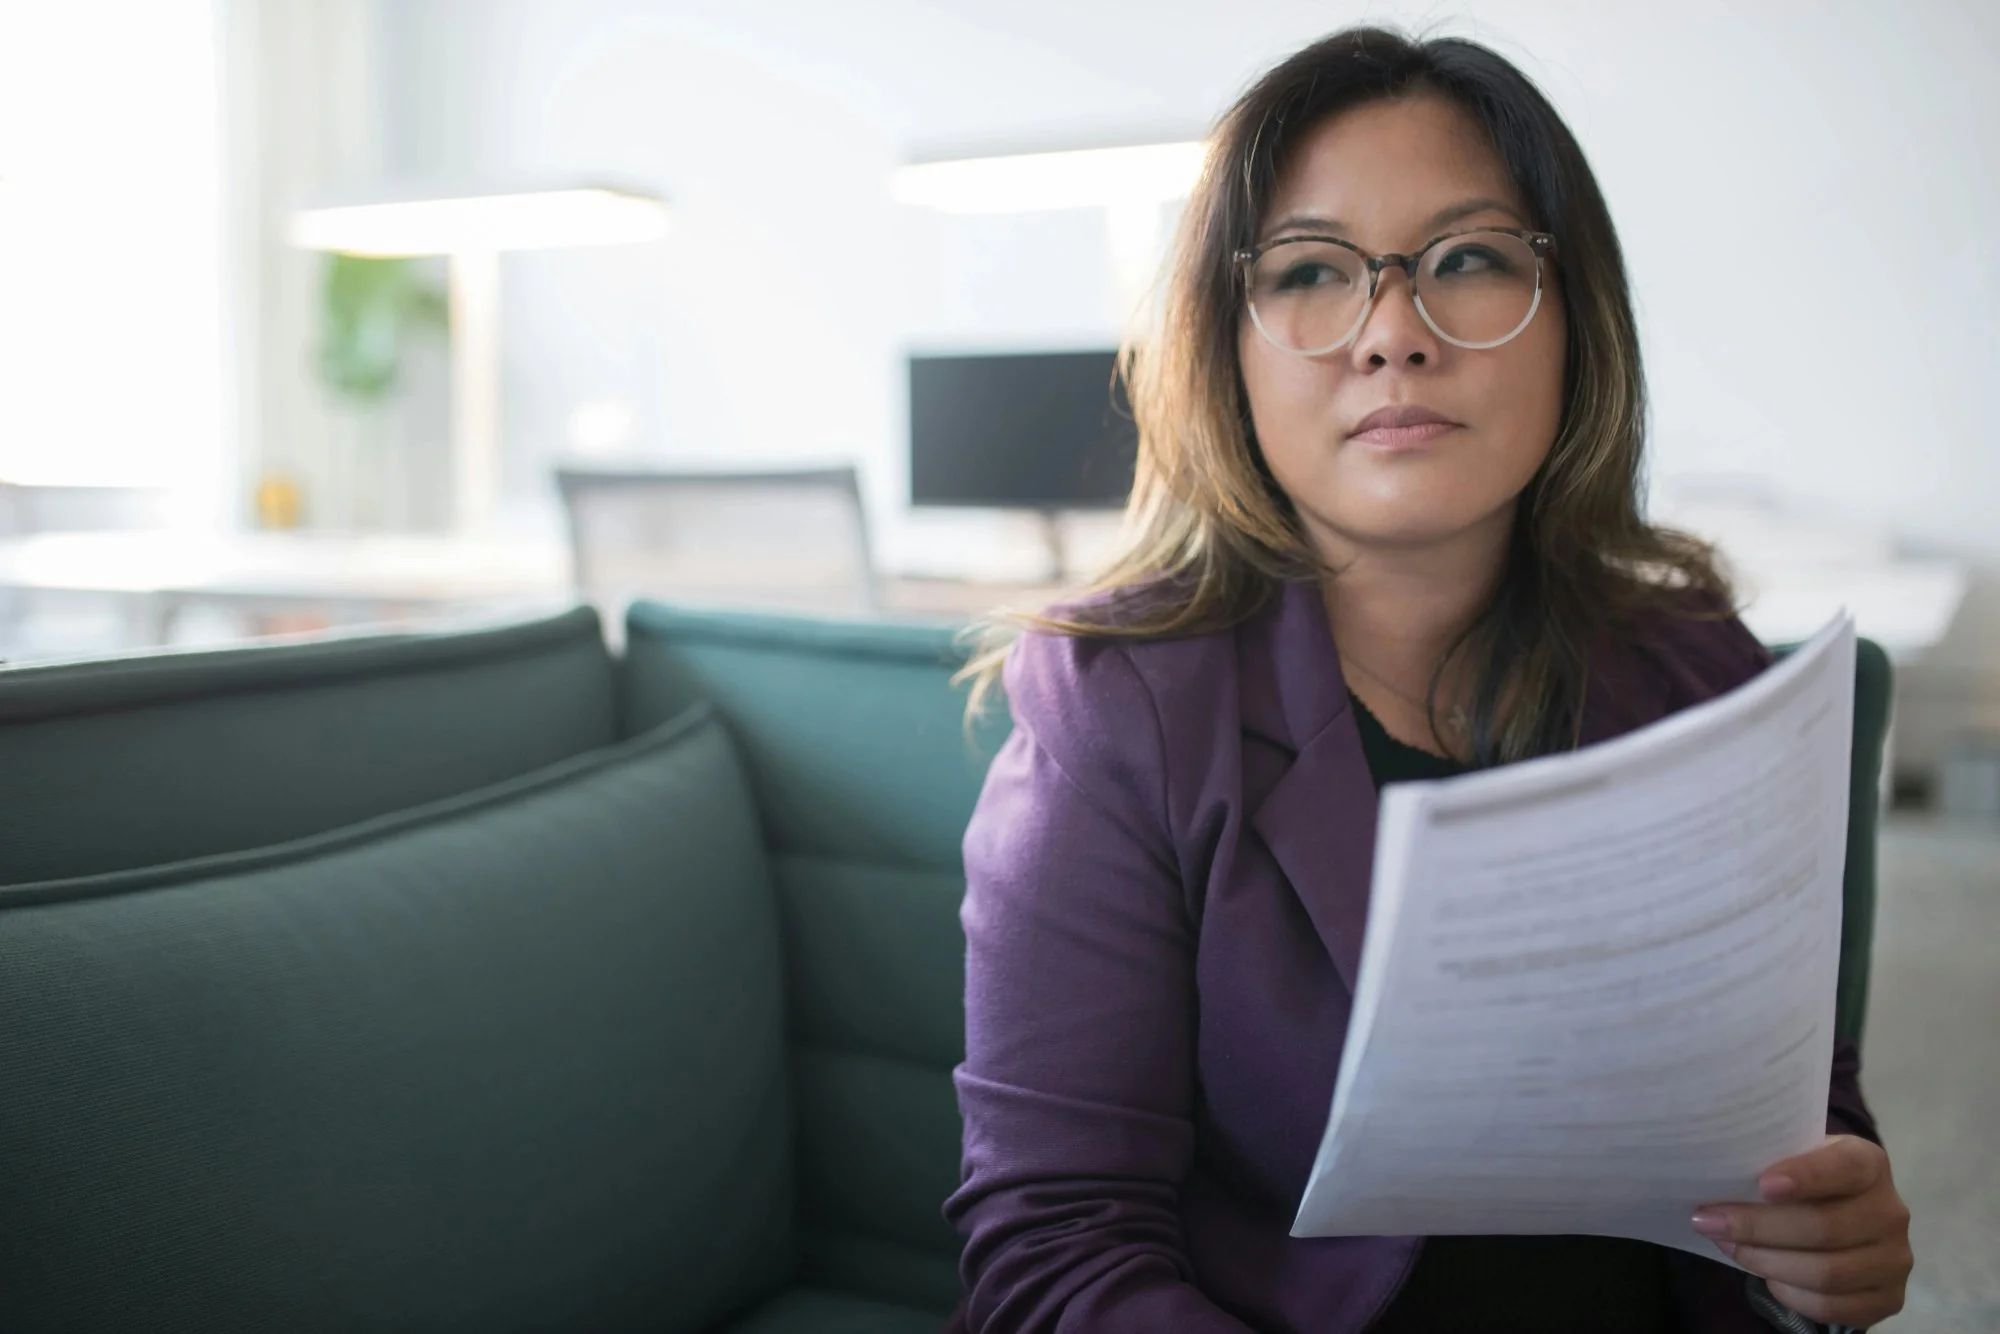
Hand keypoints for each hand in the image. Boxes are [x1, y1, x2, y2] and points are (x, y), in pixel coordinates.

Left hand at [1692, 1135, 1911, 1328]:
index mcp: (1869, 1164)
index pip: (1844, 1168)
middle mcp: (1891, 1212)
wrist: (1842, 1212)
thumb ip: (1770, 1161)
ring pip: (1826, 1273)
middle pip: (1824, 1228)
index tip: (1763, 1185)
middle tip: (1709, 1221)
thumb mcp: (1793, 1157)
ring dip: (1765, 1262)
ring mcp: (1895, 1259)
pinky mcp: (1888, 1298)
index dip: (1806, 1176)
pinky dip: (1789, 1293)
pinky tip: (1766, 1276)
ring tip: (1729, 1246)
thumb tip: (1715, 1178)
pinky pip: (1831, 1306)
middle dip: (1757, 1228)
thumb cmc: (1803, 1179)